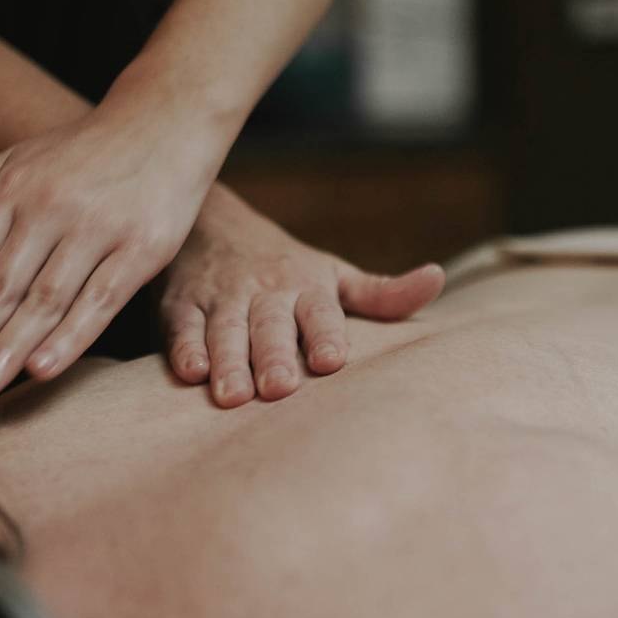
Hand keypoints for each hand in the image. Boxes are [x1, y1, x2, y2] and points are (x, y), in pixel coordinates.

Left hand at [0, 113, 218, 407]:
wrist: (167, 118)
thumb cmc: (87, 150)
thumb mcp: (18, 161)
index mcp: (13, 190)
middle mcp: (50, 208)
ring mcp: (97, 228)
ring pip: (43, 300)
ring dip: (5, 350)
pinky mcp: (143, 247)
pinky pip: (101, 299)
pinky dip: (71, 336)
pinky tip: (42, 369)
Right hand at [161, 188, 444, 406]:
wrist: (211, 222)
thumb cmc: (285, 265)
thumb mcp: (334, 275)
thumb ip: (381, 293)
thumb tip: (436, 280)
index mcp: (307, 286)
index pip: (320, 312)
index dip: (324, 334)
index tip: (331, 360)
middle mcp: (265, 292)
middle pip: (270, 325)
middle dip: (273, 355)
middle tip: (279, 388)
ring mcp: (222, 298)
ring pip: (224, 330)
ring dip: (228, 360)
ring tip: (232, 395)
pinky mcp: (182, 305)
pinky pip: (182, 326)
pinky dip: (184, 347)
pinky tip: (190, 372)